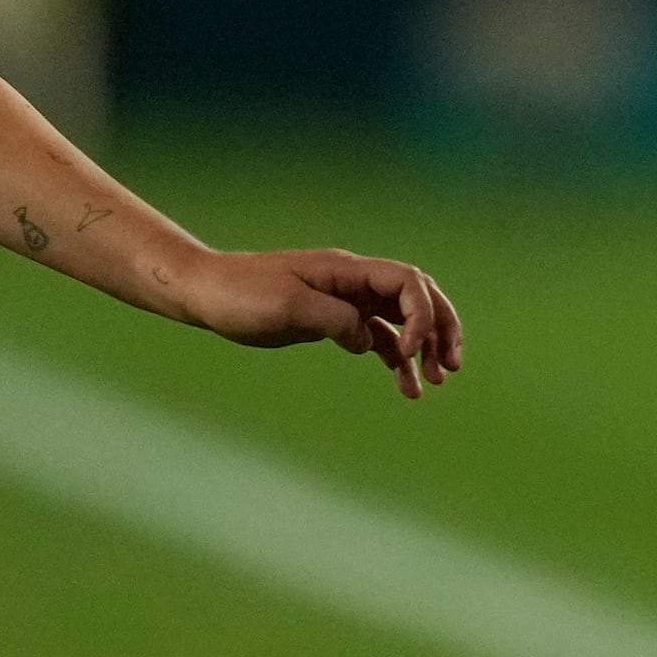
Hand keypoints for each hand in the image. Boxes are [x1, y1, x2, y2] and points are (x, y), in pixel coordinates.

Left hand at [176, 249, 468, 396]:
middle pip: (419, 298)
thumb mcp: (288, 305)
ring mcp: (347, 300)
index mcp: (347, 271)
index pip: (408, 282)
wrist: (205, 293)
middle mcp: (355, 282)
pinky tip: (404, 386)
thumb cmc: (240, 294)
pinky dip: (396, 361)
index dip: (422, 316)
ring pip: (404, 321)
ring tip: (433, 382)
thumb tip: (368, 340)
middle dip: (442, 329)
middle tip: (451, 366)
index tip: (410, 352)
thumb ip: (335, 319)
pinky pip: (379, 339)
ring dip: (424, 349)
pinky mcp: (335, 320)